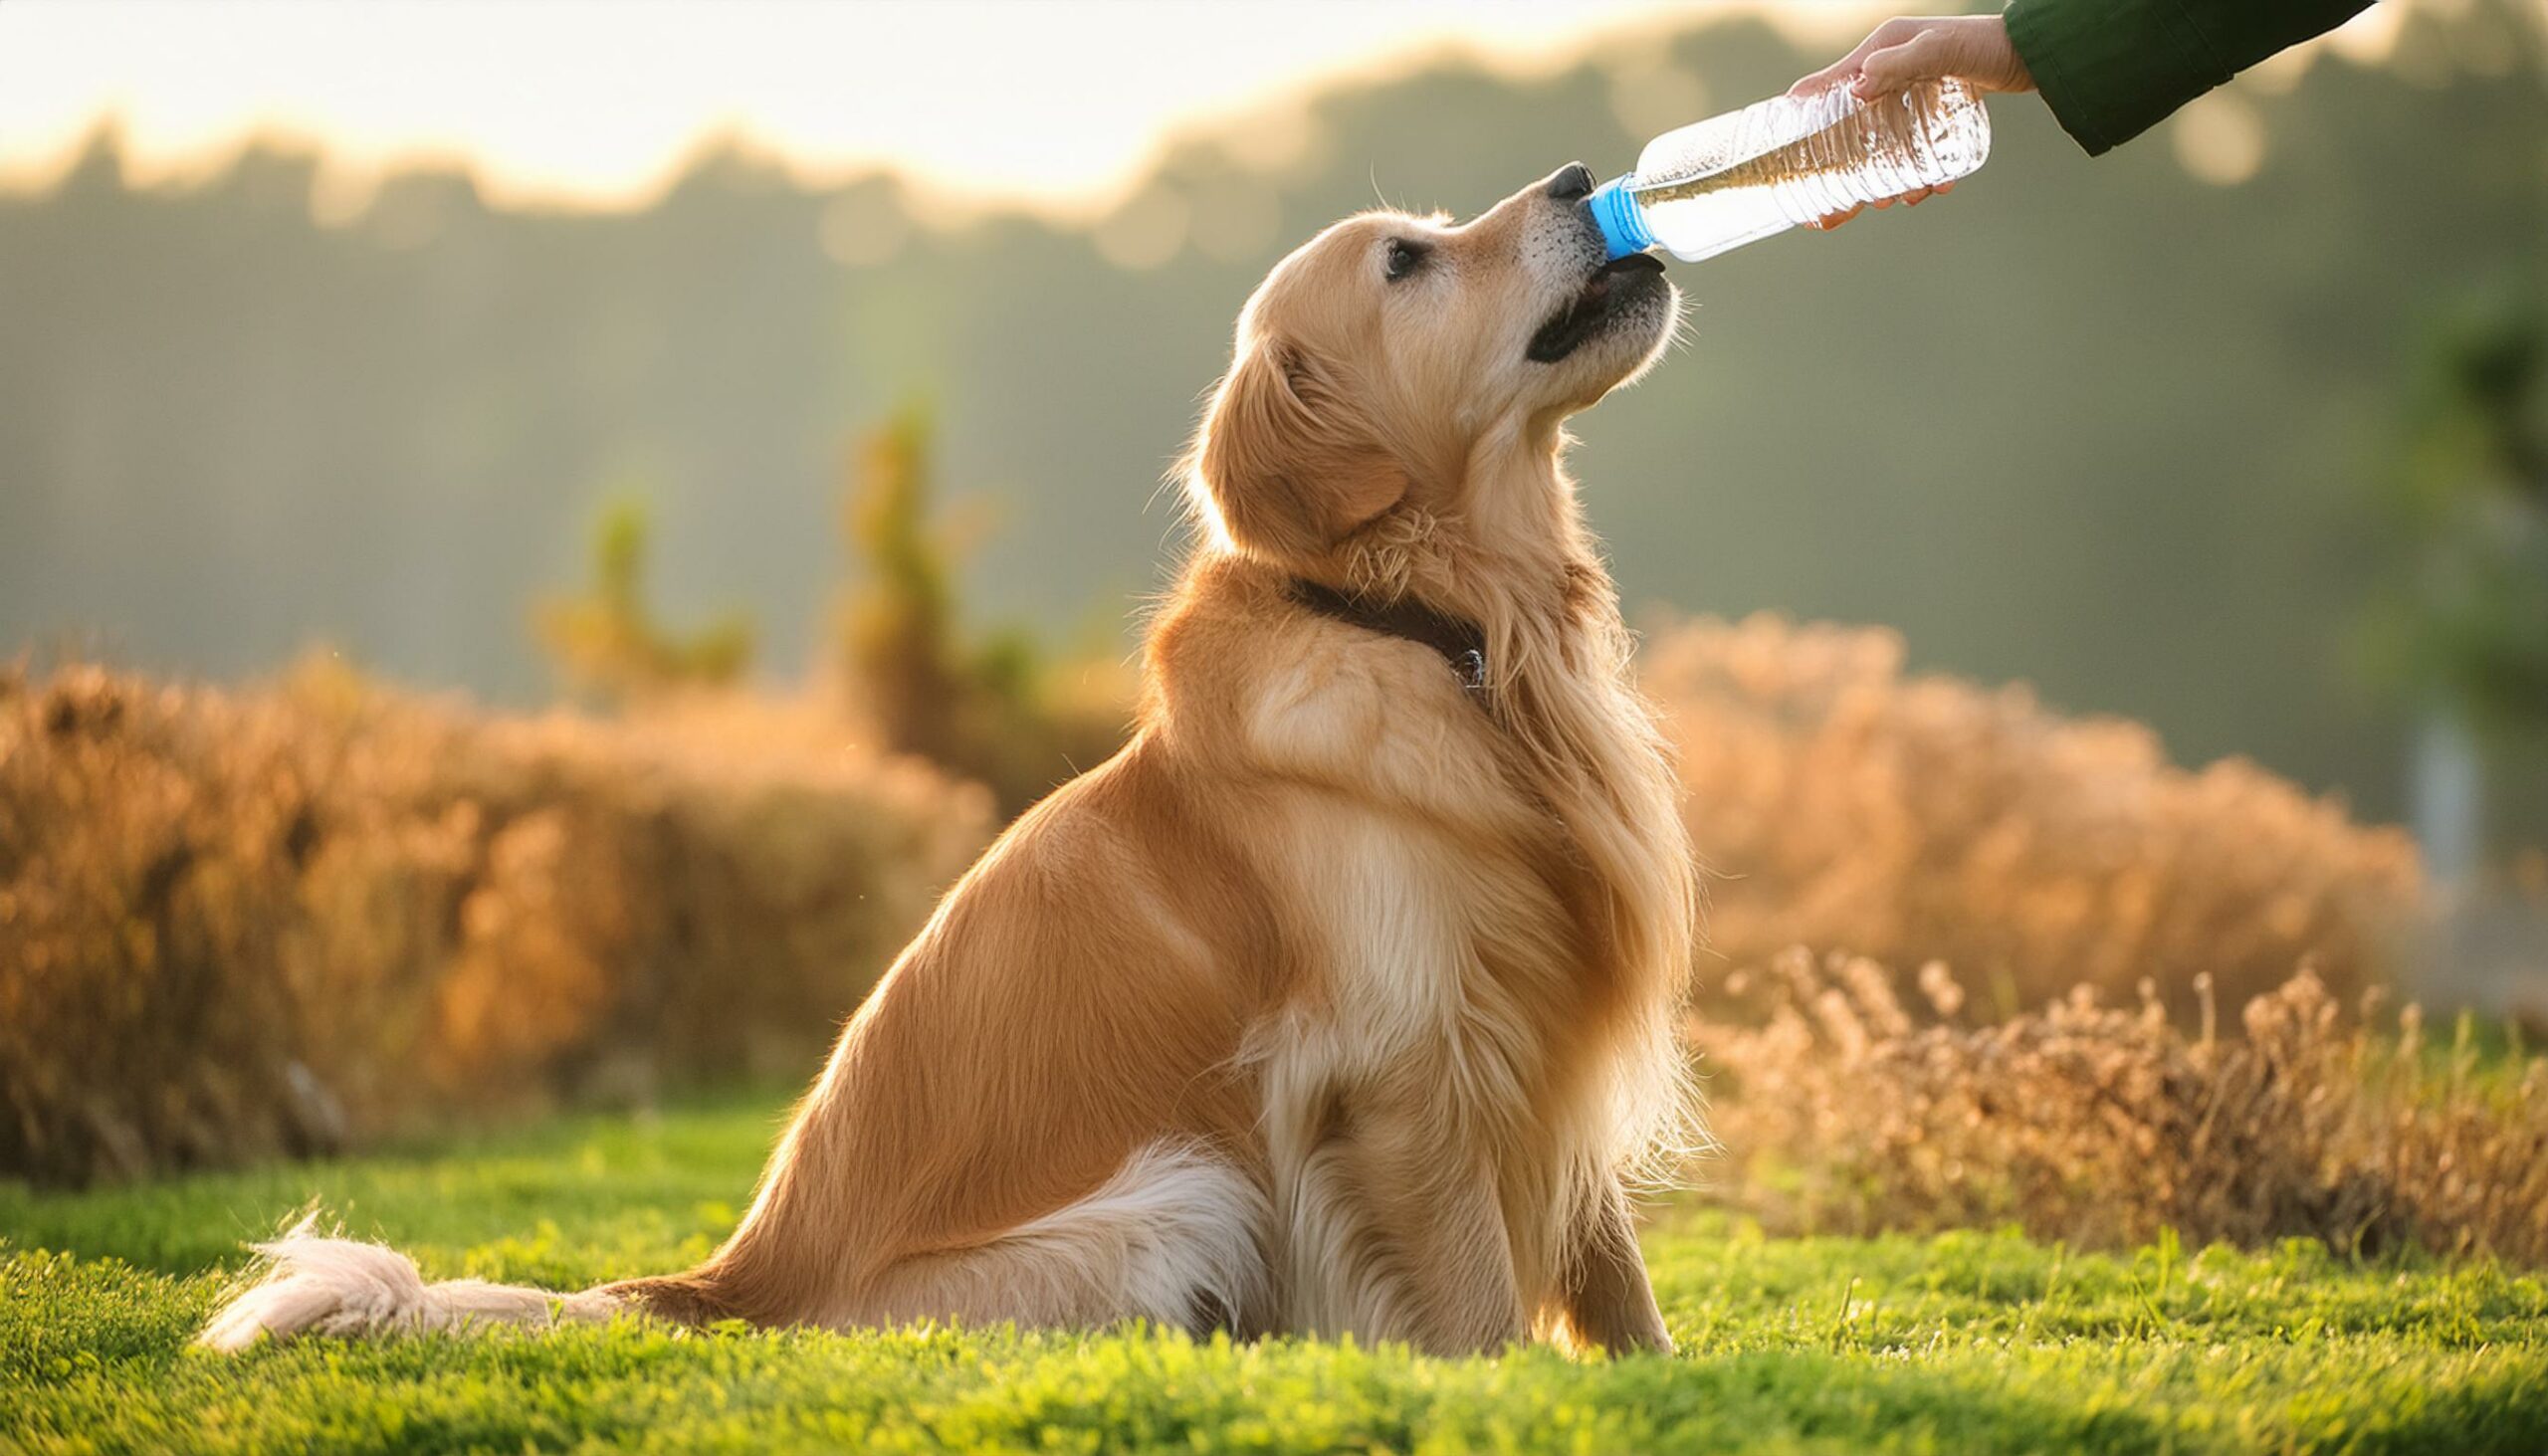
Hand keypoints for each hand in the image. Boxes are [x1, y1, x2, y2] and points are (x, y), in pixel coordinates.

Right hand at [1788, 15, 2035, 231]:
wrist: (2031, 53)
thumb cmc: (1984, 44)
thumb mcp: (1938, 50)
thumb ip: (1899, 64)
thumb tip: (1857, 86)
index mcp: (1878, 54)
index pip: (1826, 88)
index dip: (1800, 120)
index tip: (1783, 156)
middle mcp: (1888, 75)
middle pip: (1847, 130)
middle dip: (1838, 175)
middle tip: (1831, 214)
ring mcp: (1909, 97)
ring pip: (1880, 149)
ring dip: (1881, 181)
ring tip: (1892, 201)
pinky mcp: (1931, 115)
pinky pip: (1913, 152)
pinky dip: (1918, 174)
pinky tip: (1930, 189)